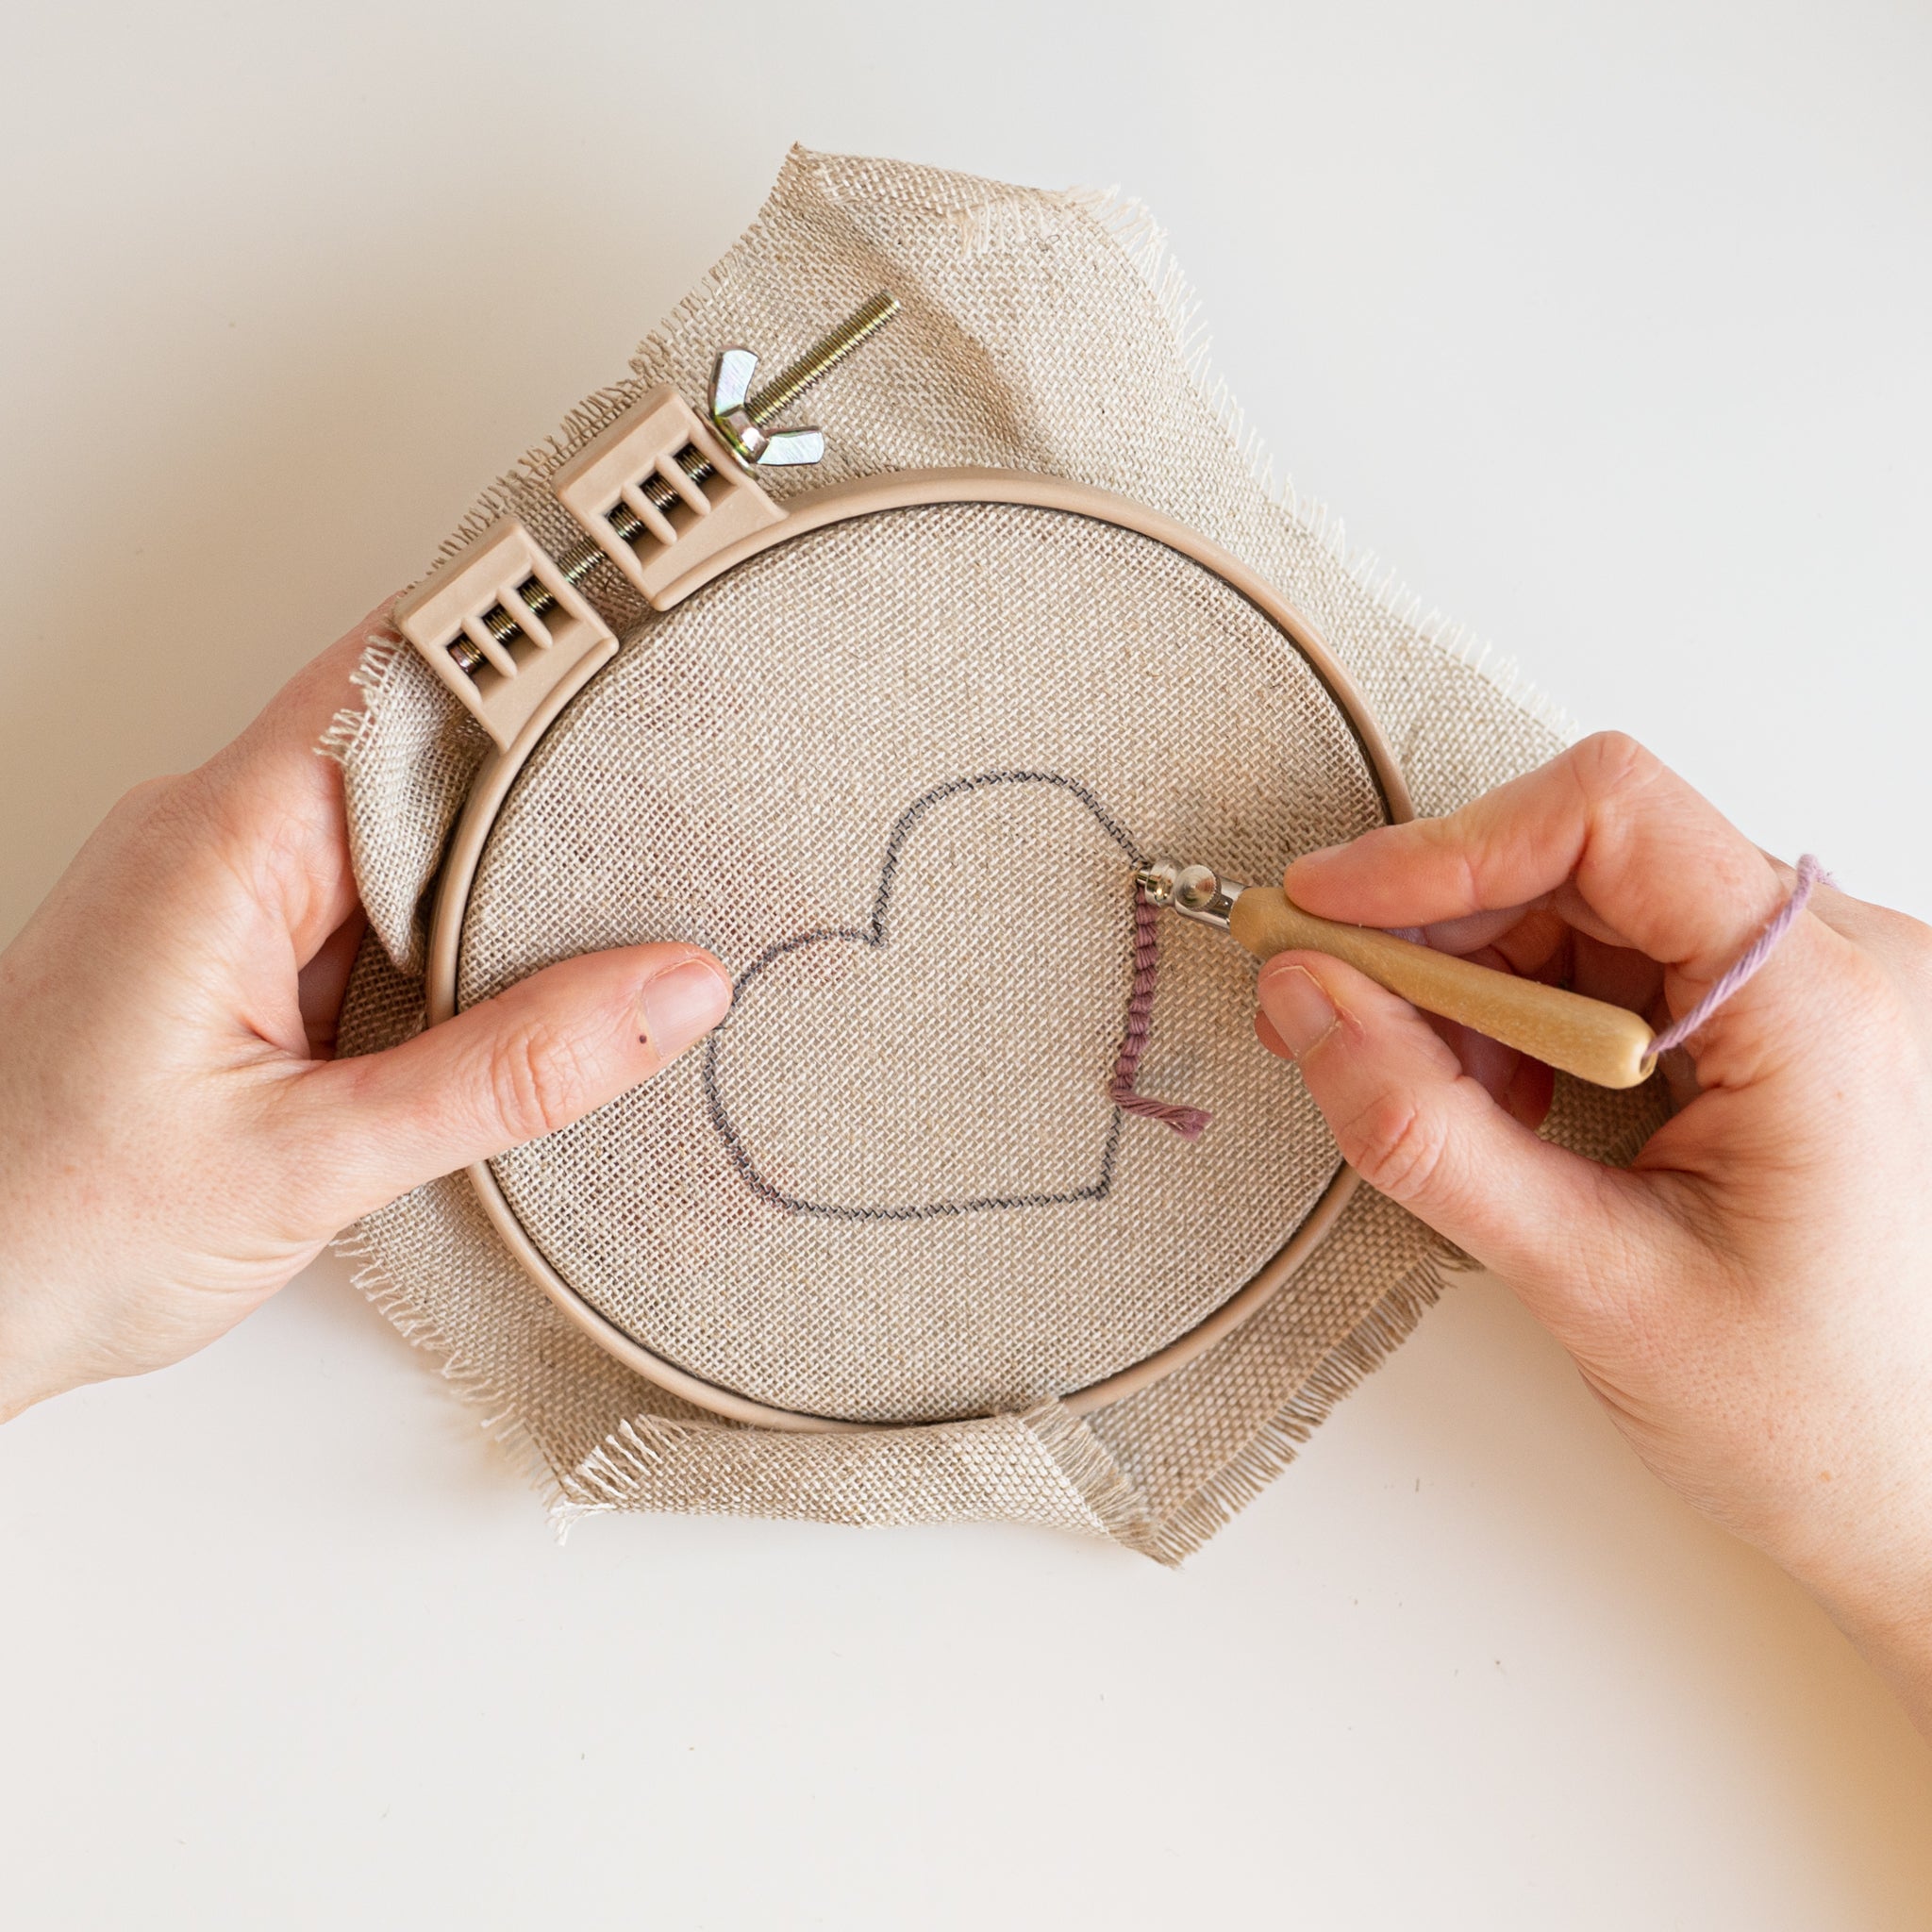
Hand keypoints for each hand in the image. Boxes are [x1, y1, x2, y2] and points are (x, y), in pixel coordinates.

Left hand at [0, 610, 730, 1418]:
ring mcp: (222, 901)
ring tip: (619, 912)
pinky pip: (370, 910)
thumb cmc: (57, 1229)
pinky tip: (513, 987)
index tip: (640, 646)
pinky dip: (449, 938)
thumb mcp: (315, 1160)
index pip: (392, 678)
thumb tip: (669, 994)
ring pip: (400, 839)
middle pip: (415, 752)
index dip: (521, 651)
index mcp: (222, 843)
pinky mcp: (233, 963)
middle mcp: (215, 843)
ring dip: (499, 874)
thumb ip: (506, 1073)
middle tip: (675, 810)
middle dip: (544, 780)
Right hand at [1255, 732, 1931, 1731]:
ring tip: (1427, 1094)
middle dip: (1435, 931)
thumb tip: (1305, 1003)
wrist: (1921, 1500)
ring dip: (1475, 984)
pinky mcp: (1780, 1022)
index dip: (1444, 848)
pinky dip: (1526, 1016)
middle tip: (1323, 1008)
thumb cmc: (1814, 1420)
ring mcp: (1813, 988)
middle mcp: (1836, 962)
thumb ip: (1428, 1135)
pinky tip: (1497, 1105)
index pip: (1612, 819)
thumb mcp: (1591, 1282)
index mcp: (1824, 1002)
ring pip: (1590, 908)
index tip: (1325, 908)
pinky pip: (1621, 963)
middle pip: (1585, 859)